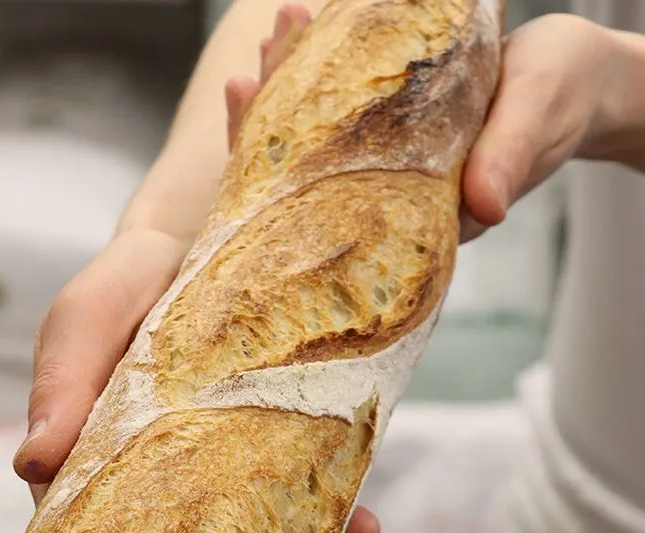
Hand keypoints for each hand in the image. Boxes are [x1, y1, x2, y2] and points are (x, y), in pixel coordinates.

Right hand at [13, 225, 379, 532]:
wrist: (204, 230)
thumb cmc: (127, 284)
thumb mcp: (86, 320)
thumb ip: (60, 383)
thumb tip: (31, 463)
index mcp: (95, 472)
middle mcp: (156, 488)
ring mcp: (221, 473)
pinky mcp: (274, 446)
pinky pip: (300, 498)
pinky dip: (329, 522)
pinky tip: (362, 528)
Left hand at [227, 9, 627, 241]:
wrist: (574, 79)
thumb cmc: (561, 100)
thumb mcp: (535, 122)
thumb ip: (507, 160)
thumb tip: (485, 207)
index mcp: (414, 216)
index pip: (333, 214)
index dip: (285, 182)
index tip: (258, 133)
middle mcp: (387, 193)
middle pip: (308, 174)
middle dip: (269, 128)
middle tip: (249, 77)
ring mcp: (384, 160)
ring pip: (316, 134)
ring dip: (288, 83)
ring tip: (277, 28)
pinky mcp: (389, 126)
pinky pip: (338, 102)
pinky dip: (315, 65)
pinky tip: (298, 24)